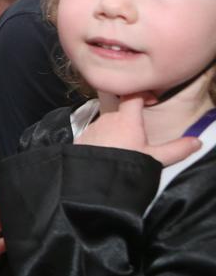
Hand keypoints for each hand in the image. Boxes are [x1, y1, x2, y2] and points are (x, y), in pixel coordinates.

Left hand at [77, 94, 201, 165]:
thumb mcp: (154, 159)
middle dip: (130, 119)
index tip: (150, 101)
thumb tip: (195, 142)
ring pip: (107, 124)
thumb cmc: (125, 165)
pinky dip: (102, 140)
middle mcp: (107, 119)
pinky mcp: (81, 139)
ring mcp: (92, 128)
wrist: (94, 181)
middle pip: (120, 111)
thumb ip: (176, 149)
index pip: (132, 95)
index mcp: (126, 119)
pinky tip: (108, 154)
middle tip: (139, 134)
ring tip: (124, 147)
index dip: (142, 94)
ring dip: (115, 131)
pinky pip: (94, 135)